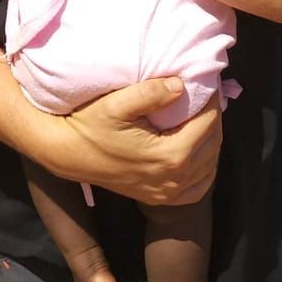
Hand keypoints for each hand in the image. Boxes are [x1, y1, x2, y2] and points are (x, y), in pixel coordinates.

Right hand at [39, 78, 221, 204]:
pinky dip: (204, 169)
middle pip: (213, 143)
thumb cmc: (90, 126)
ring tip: (199, 117)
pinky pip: (197, 188)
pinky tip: (197, 152)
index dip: (210, 100)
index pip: (208, 123)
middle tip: (204, 96)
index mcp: (170, 155)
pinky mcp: (160, 198)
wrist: (68, 154)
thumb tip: (180, 84)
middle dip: (212, 117)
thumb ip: (149, 93)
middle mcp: (175, 178)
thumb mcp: (116, 104)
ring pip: (209, 164)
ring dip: (210, 139)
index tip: (205, 82)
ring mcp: (168, 192)